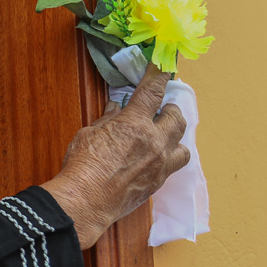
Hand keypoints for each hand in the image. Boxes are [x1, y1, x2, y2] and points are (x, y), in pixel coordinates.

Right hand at [41, 66, 188, 249]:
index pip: (153, 91)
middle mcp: (154, 142)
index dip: (160, 74)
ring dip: (175, 134)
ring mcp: (159, 164)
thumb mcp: (90, 134)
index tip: (166, 65)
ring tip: (164, 133)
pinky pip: (174, 165)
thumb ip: (107, 120)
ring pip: (183, 143)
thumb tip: (115, 109)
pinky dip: (169, 156)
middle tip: (160, 107)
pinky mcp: (158, 182)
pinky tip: (157, 156)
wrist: (86, 200)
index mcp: (134, 124)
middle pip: (177, 117)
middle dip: (170, 108)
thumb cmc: (82, 165)